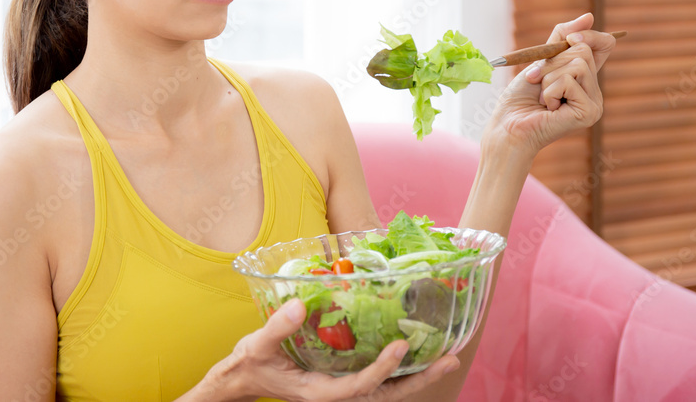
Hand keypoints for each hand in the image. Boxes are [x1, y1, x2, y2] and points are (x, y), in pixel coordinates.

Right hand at [194, 299, 459, 401]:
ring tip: (447, 356)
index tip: (402, 347)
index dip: (382, 369)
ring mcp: (344, 390)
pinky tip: (419, 350)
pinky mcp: (345, 381)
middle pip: (386, 395)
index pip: (358, 387)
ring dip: (417, 376)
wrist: (247, 379)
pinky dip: (401, 369)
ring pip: (388, 391)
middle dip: (418, 379)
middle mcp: (337, 396)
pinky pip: (379, 381)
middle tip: (449, 359)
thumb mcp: (257, 345)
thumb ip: (278, 327)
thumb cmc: (252, 364)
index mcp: (319, 393)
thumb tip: (301, 303)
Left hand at [483, 13, 616, 158]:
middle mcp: (593, 90)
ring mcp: (594, 103)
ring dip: (548, 78)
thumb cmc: (519, 99)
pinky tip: (547, 108)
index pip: (604, 45)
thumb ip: (562, 40)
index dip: (590, 35)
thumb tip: (589, 16)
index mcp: (584, 78)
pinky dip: (550, 90)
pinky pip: (569, 80)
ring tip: (542, 98)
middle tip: (538, 83)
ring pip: (576, 64)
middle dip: (552, 62)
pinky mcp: (589, 112)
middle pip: (583, 50)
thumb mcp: (540, 61)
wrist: (507, 127)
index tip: (569, 37)